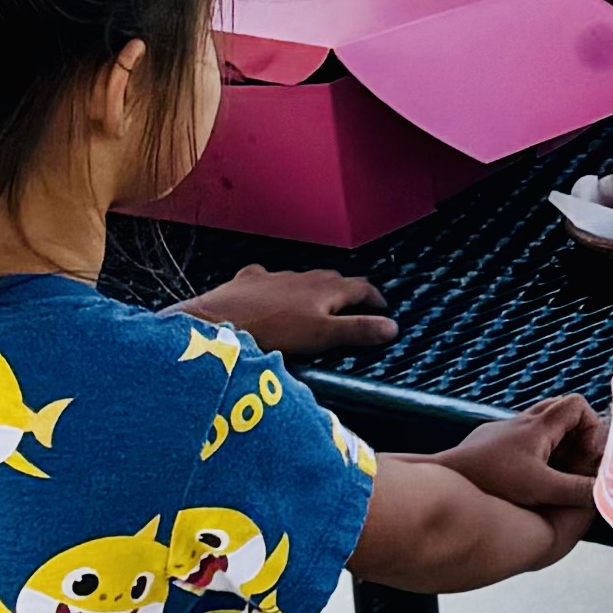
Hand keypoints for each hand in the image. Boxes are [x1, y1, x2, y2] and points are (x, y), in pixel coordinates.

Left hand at [190, 264, 400, 362]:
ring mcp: (275, 276)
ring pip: (302, 278)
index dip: (375, 298)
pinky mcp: (249, 281)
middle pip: (333, 279)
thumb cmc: (273, 330)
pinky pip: (267, 277)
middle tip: (354, 306)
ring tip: (316, 303)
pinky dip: (276, 285)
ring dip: (314, 288)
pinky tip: (270, 292)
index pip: (361, 287)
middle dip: (347, 291)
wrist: (220, 320)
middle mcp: (303, 277)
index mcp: (326, 289)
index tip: (382, 308)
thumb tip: (392, 327)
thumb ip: (358, 330)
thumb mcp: (323, 336)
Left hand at [449, 396, 604, 549]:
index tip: (588, 454)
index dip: (591, 426)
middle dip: (576, 435)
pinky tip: (528, 480)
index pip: (577, 405)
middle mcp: (521, 422)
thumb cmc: (490, 483)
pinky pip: (523, 441)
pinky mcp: (490, 445)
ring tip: (555, 473)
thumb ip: (577, 490)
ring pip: (542, 427)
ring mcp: (504, 432)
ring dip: (556, 446)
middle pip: (561, 411)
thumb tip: (608, 492)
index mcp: (538, 426)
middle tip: (577, 462)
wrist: (442, 482)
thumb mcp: (541, 488)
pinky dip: (535, 454)